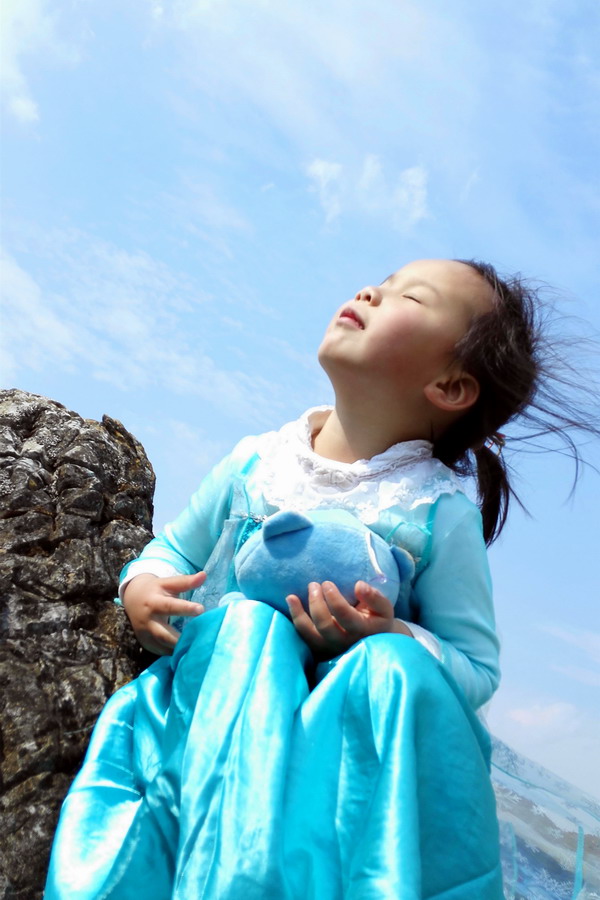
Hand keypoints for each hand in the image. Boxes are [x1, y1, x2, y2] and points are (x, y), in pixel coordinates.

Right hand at [122, 572, 205, 654]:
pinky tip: (187, 654)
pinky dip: (174, 654)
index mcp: (154, 602)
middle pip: (164, 633)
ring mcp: (146, 635)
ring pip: (162, 646)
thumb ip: (185, 581)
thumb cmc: (156, 590)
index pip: (170, 606)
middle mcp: (148, 621)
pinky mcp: (147, 644)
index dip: (185, 608)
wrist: (133, 599)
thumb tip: (204, 575)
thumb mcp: (168, 583)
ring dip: (178, 649)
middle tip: (200, 639)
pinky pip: (161, 652)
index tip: (201, 609)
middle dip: (180, 638)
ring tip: (196, 649)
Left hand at [286, 580, 412, 658]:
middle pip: (325, 626)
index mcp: (362, 631)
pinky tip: (291, 602)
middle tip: (314, 584)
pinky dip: (295, 620)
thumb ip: (374, 597)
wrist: (375, 641)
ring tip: (292, 596)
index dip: (334, 599)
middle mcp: (345, 642)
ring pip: (311, 635)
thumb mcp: (384, 608)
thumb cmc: (378, 619)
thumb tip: (359, 585)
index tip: (327, 583)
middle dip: (316, 603)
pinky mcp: (320, 649)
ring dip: (299, 614)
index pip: (345, 616)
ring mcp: (331, 648)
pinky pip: (304, 637)